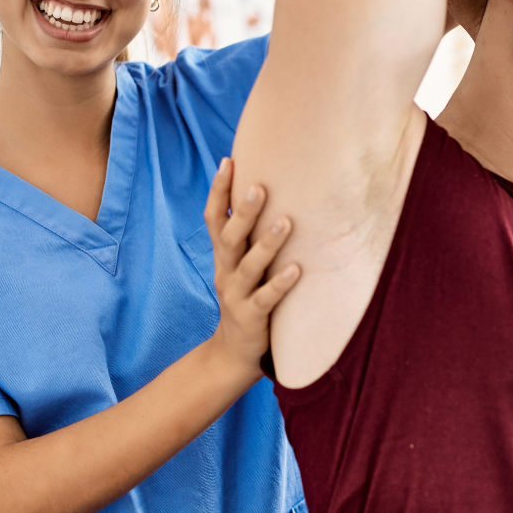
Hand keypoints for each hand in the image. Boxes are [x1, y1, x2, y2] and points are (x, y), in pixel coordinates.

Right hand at [203, 157, 300, 369]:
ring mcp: (236, 294)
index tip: (228, 161)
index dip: (218, 191)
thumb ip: (248, 236)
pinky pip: (267, 298)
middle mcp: (225, 271)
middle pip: (230, 237)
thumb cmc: (246, 296)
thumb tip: (266, 192)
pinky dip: (281, 284)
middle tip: (259, 186)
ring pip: (249, 266)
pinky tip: (298, 269)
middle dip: (243, 211)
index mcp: (223, 255)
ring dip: (268, 243)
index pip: (214, 218)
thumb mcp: (240, 264)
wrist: (234, 351)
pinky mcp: (252, 317)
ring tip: (287, 222)